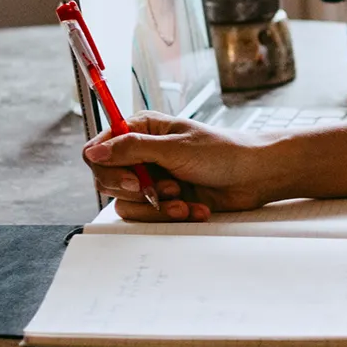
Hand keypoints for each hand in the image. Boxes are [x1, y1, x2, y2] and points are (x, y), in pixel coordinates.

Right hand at [83, 115, 274, 220]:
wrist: (254, 176)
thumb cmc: (221, 152)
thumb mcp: (174, 148)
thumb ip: (131, 150)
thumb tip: (92, 152)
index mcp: (141, 130)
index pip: (98, 150)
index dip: (108, 169)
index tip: (132, 179)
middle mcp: (141, 154)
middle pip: (108, 180)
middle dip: (138, 191)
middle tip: (165, 189)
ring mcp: (152, 179)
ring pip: (128, 203)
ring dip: (157, 208)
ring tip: (183, 201)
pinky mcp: (164, 200)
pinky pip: (150, 216)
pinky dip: (172, 215)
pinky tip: (195, 209)